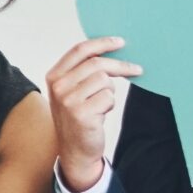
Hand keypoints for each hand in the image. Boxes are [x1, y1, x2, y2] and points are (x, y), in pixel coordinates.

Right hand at [45, 37, 140, 192]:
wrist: (75, 150)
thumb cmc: (79, 116)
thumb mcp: (73, 91)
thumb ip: (83, 71)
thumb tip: (111, 49)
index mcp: (54, 76)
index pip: (80, 50)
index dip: (102, 43)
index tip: (121, 42)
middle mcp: (58, 86)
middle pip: (97, 64)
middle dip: (121, 66)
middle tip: (138, 69)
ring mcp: (68, 100)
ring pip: (105, 81)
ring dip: (110, 93)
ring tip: (100, 105)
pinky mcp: (81, 113)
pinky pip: (108, 98)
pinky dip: (109, 106)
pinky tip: (100, 115)